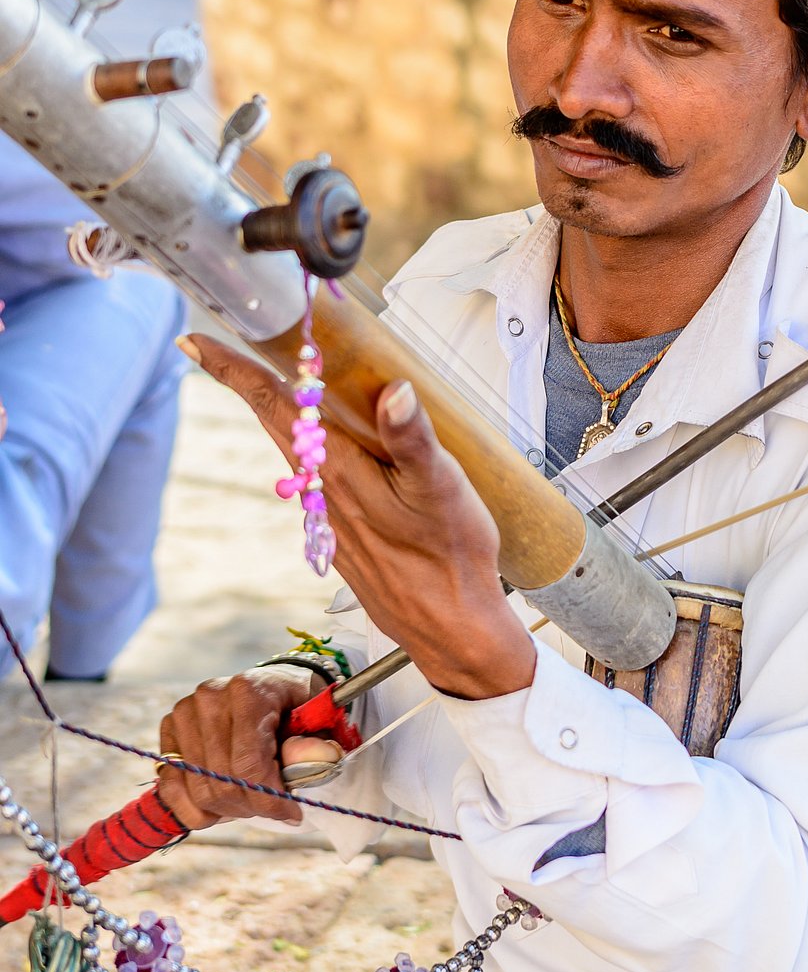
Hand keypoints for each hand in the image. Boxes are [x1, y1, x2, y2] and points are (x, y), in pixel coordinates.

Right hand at [157, 669, 332, 829]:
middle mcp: (209, 698)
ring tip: (251, 802)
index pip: (248, 765)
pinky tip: (219, 810)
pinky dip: (195, 810)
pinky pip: (171, 787)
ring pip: (199, 790)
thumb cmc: (297, 706)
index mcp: (248, 691)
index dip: (269, 799)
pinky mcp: (169, 732)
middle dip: (252, 806)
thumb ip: (312, 746)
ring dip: (228, 809)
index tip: (291, 813)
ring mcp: (183, 714)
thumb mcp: (317, 721)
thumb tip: (304, 767)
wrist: (272, 687)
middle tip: (273, 807)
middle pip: (223, 781)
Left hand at [179, 335, 536, 700]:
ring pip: (295, 451)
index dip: (232, 369)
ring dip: (280, 413)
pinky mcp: (346, 534)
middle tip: (221, 346)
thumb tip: (395, 390)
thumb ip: (413, 439)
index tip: (191, 340)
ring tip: (278, 381)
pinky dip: (311, 447)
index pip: (273, 406)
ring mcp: (331, 517)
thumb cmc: (450, 560)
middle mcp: (324, 493)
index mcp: (340, 472)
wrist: (451, 631)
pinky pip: (317, 478)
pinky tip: (332, 444)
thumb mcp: (441, 491)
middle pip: (275, 423)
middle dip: (246, 382)